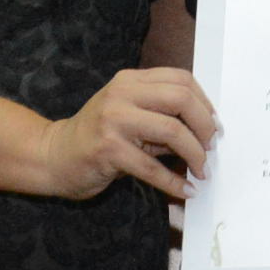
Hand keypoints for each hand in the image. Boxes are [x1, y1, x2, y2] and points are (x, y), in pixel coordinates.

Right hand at [36, 66, 215, 198]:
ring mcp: (113, 120)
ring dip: (195, 154)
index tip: (214, 125)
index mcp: (131, 80)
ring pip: (172, 131)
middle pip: (180, 99)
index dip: (205, 102)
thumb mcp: (130, 114)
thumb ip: (162, 114)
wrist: (55, 155)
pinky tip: (186, 190)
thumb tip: (207, 129)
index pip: (181, 79)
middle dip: (205, 126)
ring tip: (203, 170)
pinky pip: (151, 168)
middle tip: (211, 148)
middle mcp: (122, 94)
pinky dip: (174, 182)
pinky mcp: (108, 150)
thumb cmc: (99, 135)